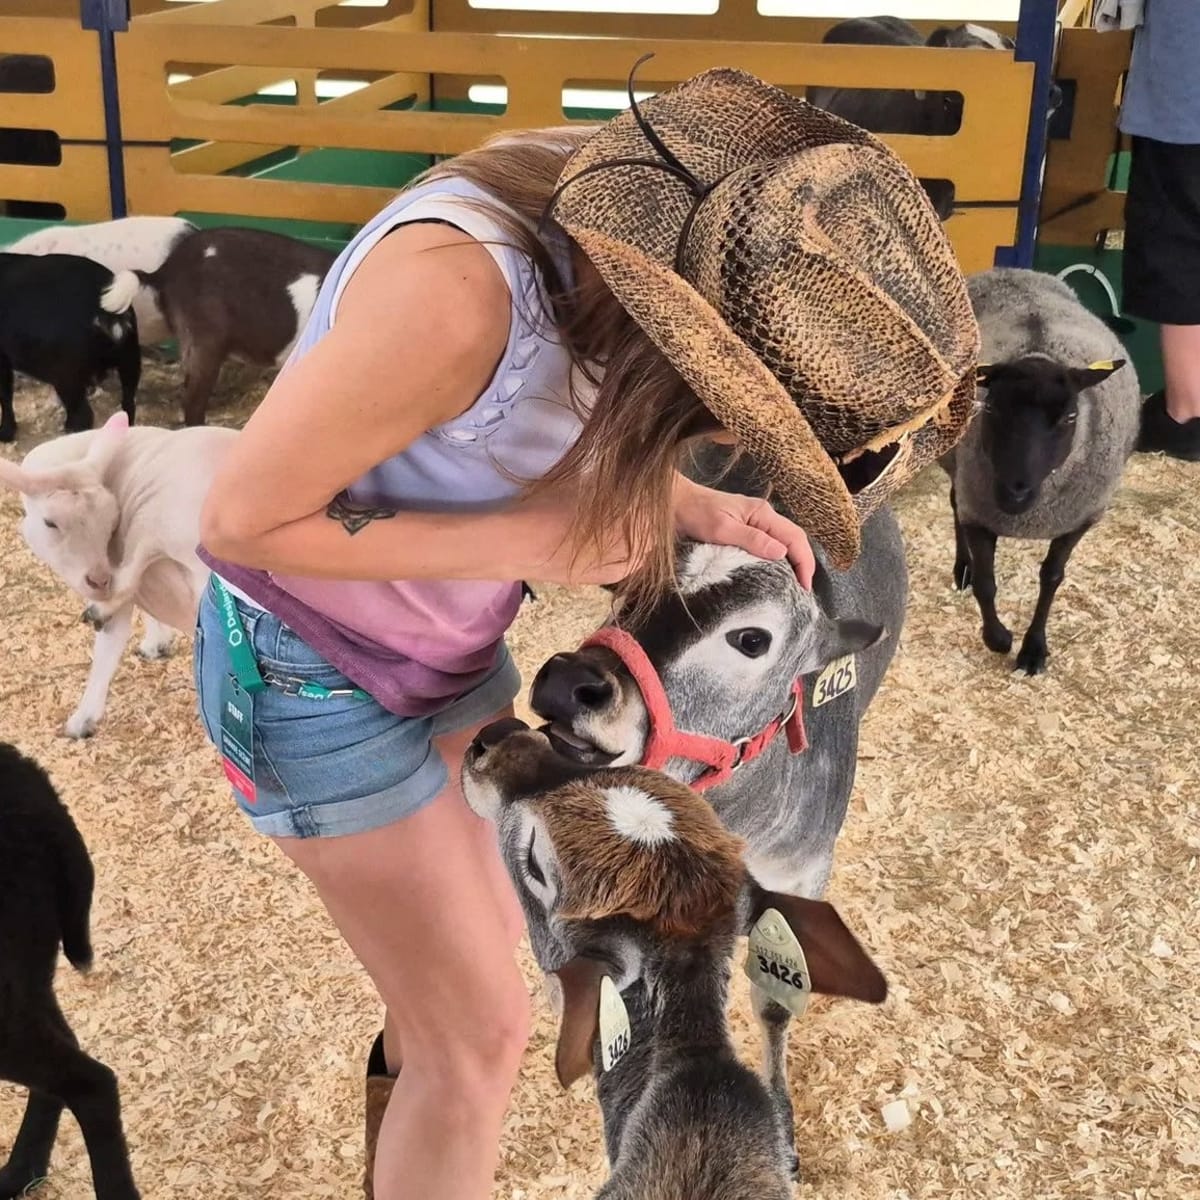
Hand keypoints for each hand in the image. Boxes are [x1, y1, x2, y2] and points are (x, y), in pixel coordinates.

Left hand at [673, 476, 815, 588]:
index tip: (804, 586)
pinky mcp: (744, 530)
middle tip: (803, 591)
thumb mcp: (722, 529)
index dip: (804, 562)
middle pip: (793, 539)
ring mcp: (754, 522)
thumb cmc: (694, 513)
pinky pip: (768, 544)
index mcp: (762, 513)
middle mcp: (762, 516)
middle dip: (803, 564)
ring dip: (792, 562)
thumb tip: (781, 553)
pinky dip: (777, 560)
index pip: (795, 537)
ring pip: (783, 542)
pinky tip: (774, 574)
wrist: (673, 502)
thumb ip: (751, 539)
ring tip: (793, 586)